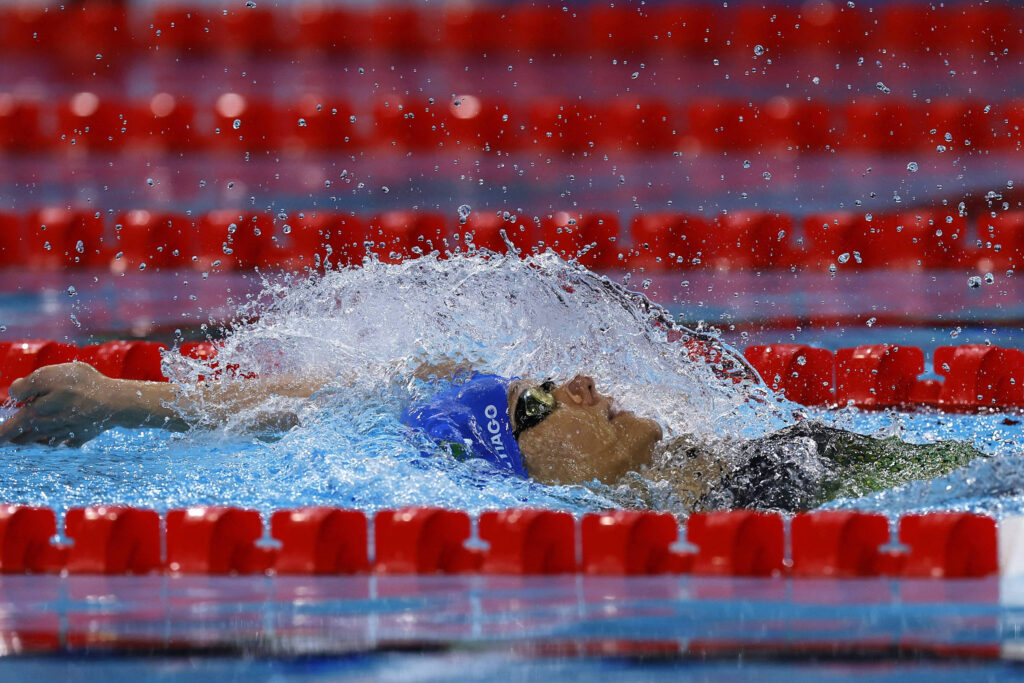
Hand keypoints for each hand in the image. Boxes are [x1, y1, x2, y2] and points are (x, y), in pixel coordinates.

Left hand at [0, 362, 123, 446]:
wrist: (115, 402)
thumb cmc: (80, 386)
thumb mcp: (48, 376)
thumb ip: (26, 385)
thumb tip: (14, 394)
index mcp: (33, 415)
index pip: (7, 428)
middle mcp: (46, 429)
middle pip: (24, 438)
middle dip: (13, 440)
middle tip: (5, 442)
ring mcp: (65, 434)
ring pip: (43, 441)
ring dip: (33, 441)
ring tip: (26, 441)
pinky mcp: (83, 435)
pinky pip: (67, 443)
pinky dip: (61, 442)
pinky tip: (61, 439)